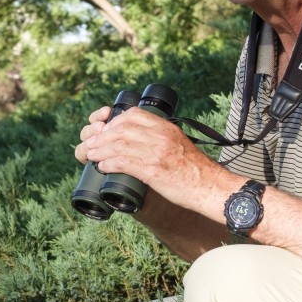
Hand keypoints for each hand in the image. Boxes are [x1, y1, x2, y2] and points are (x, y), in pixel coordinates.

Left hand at [76, 106, 230, 213]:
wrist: (210, 186)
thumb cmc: (195, 169)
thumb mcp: (179, 143)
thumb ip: (161, 139)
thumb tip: (139, 142)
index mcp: (166, 127)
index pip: (134, 114)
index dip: (114, 121)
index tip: (106, 131)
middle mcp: (161, 136)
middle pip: (121, 128)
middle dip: (101, 136)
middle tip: (92, 144)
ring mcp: (156, 152)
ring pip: (118, 144)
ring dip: (99, 150)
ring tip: (91, 155)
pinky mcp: (153, 170)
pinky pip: (123, 161)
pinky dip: (108, 163)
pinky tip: (102, 166)